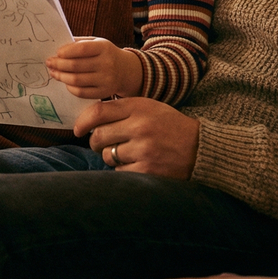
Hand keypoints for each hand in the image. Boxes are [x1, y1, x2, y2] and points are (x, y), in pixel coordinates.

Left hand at [47, 37, 143, 98]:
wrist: (126, 70)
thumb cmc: (105, 54)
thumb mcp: (97, 42)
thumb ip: (79, 43)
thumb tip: (57, 47)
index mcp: (104, 48)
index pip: (82, 49)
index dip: (66, 51)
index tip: (56, 53)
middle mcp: (107, 64)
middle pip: (76, 66)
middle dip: (58, 64)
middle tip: (49, 63)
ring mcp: (106, 80)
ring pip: (77, 80)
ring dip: (61, 76)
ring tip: (54, 72)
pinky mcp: (104, 92)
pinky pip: (82, 93)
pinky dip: (70, 88)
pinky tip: (66, 82)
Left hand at [74, 97, 199, 178]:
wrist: (200, 148)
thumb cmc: (169, 127)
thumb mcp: (149, 108)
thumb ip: (122, 110)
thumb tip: (88, 121)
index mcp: (140, 107)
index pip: (99, 111)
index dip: (83, 121)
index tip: (77, 129)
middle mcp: (141, 127)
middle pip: (99, 136)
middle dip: (97, 142)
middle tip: (104, 143)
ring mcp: (144, 150)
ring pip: (108, 155)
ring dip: (112, 156)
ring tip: (128, 153)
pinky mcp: (147, 170)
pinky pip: (119, 171)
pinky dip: (123, 169)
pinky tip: (137, 163)